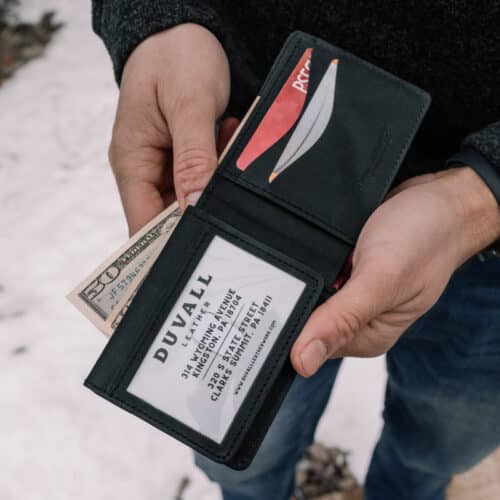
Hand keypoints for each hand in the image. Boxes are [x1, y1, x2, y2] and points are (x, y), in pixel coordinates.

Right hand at [108, 23, 238, 234]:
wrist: (185, 32)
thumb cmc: (176, 57)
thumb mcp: (188, 104)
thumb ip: (193, 158)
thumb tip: (194, 206)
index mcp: (132, 160)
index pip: (143, 222)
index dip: (168, 243)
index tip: (200, 250)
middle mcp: (145, 169)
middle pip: (172, 215)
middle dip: (204, 206)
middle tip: (230, 187)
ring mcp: (166, 165)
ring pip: (194, 196)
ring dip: (216, 182)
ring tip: (226, 142)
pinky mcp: (185, 158)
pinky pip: (205, 177)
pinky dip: (221, 167)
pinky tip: (227, 137)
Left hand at [291, 167, 499, 376]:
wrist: (441, 198)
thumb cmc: (426, 238)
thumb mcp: (383, 279)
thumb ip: (343, 318)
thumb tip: (303, 362)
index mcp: (367, 336)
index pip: (310, 344)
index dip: (286, 328)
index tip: (264, 308)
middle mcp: (357, 319)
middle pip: (305, 318)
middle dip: (288, 297)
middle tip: (276, 273)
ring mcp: (351, 293)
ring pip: (307, 292)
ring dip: (298, 275)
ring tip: (295, 256)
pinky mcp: (346, 271)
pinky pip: (315, 270)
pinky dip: (308, 260)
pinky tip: (307, 247)